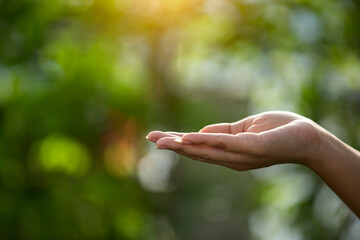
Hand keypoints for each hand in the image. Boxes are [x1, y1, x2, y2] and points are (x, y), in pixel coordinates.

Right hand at [146, 111, 323, 170]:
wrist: (308, 137)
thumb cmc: (278, 130)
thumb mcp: (245, 128)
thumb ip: (223, 132)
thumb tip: (201, 132)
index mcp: (228, 151)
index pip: (198, 147)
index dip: (178, 141)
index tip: (157, 137)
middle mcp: (231, 157)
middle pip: (196, 151)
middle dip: (172, 145)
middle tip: (149, 139)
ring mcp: (240, 155)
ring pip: (205, 150)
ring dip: (181, 145)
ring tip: (160, 142)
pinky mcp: (251, 148)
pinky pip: (223, 144)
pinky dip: (204, 141)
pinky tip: (186, 138)